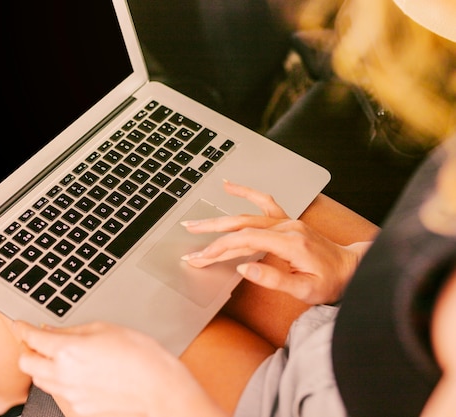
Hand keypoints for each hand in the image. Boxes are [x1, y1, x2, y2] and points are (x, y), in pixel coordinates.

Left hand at [15, 321, 225, 416]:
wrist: (159, 388)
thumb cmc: (139, 355)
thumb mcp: (105, 329)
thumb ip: (72, 330)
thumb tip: (51, 330)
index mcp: (68, 350)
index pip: (32, 338)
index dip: (22, 328)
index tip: (19, 324)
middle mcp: (63, 376)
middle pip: (26, 364)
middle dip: (26, 350)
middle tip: (34, 341)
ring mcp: (69, 396)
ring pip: (40, 381)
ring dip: (41, 367)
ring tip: (56, 356)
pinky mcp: (79, 410)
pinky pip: (58, 394)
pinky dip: (58, 383)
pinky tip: (74, 374)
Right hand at [181, 181, 370, 304]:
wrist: (351, 268)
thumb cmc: (330, 282)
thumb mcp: (305, 290)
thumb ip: (274, 279)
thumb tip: (244, 267)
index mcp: (290, 243)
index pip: (245, 241)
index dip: (219, 248)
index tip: (201, 257)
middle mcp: (287, 227)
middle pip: (240, 226)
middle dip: (211, 234)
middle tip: (189, 241)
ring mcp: (287, 221)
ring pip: (246, 215)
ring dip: (218, 219)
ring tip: (195, 222)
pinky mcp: (287, 220)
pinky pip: (263, 201)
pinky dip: (245, 192)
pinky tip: (229, 186)